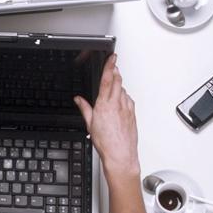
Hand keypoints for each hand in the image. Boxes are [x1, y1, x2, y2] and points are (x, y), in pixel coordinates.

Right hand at [73, 54, 139, 177]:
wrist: (121, 155)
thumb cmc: (106, 143)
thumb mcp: (90, 124)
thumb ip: (85, 108)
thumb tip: (79, 100)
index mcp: (104, 105)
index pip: (108, 80)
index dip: (110, 66)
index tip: (112, 58)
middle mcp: (117, 104)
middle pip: (118, 81)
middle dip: (115, 72)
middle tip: (113, 65)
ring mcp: (127, 109)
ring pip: (123, 90)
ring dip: (119, 84)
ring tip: (114, 83)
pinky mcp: (133, 114)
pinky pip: (129, 100)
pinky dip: (124, 96)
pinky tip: (121, 99)